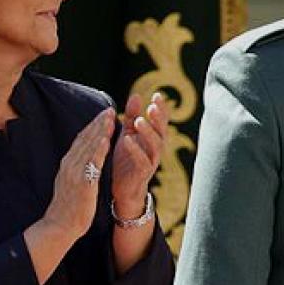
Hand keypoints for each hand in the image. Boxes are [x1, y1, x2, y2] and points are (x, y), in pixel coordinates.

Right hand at [39, 108, 117, 238]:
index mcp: (67, 164)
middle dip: (98, 123)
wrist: (59, 226)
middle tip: (110, 110)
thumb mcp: (70, 183)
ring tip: (111, 118)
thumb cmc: (68, 207)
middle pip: (85, 139)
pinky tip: (106, 140)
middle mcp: (69, 165)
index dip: (92, 126)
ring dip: (100, 131)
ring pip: (89, 147)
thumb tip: (85, 158)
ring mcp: (74, 173)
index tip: (103, 115)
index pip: (80, 140)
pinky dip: (98, 150)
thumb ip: (77, 169)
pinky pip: (91, 164)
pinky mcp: (82, 183)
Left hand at [109, 93, 168, 217]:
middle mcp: (155, 150)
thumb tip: (136, 95)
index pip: (160, 121)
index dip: (161, 108)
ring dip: (148, 133)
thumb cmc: (126, 161)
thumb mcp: (128, 135)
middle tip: (152, 106)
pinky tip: (127, 140)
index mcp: (152, 139)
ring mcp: (151, 162)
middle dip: (159, 119)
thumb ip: (132, 117)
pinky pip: (142, 161)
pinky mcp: (142, 174)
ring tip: (139, 121)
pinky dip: (136, 150)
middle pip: (162, 132)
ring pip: (156, 146)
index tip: (158, 94)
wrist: (122, 190)